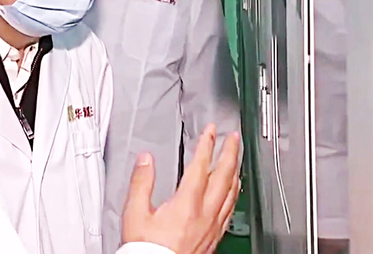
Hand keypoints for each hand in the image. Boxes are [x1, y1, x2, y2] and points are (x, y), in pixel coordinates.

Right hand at [121, 124, 241, 253]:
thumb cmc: (148, 248)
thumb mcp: (136, 212)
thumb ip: (141, 183)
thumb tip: (145, 159)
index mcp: (186, 204)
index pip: (201, 167)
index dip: (206, 144)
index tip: (210, 130)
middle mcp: (205, 214)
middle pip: (224, 177)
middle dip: (230, 153)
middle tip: (234, 138)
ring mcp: (213, 226)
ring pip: (232, 193)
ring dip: (235, 171)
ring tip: (237, 159)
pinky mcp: (215, 237)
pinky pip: (231, 210)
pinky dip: (235, 194)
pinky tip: (235, 192)